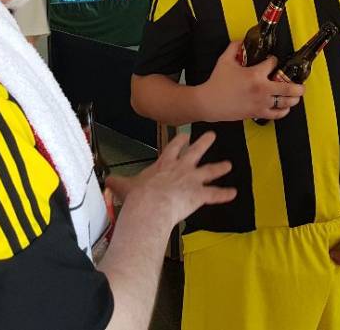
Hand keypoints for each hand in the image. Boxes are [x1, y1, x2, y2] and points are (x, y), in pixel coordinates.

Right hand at [106, 131, 234, 226]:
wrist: (151, 204)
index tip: (184, 134)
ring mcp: (192, 180)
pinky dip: (224, 194)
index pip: (173, 148)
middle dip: (204, 143)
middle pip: (195, 152)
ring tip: (228, 164)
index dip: (179, 141)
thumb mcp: (125, 186)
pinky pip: (215, 195)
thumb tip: (106, 182)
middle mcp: (181, 168)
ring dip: (219, 167)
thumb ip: (118, 183)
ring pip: (209, 171)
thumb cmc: (139, 195)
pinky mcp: (200, 194)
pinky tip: (233, 192)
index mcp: (164, 164)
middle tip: (212, 135)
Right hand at [196, 40, 304, 122]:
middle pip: (289, 87)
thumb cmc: (217, 82)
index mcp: (255, 74)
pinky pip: (277, 114)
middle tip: (301, 85)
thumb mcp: (224, 60)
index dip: (274, 60)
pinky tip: (285, 107)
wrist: (209, 103)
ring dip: (294, 98)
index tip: (273, 61)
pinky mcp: (258, 113)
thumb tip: (241, 40)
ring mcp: (261, 103)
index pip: (273, 64)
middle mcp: (262, 90)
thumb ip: (234, 47)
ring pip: (286, 102)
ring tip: (296, 95)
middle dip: (298, 86)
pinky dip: (284, 111)